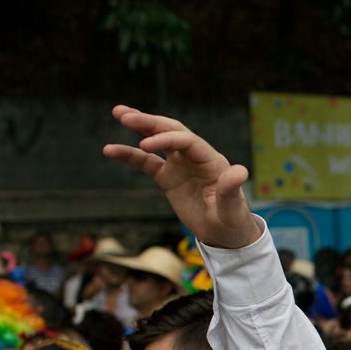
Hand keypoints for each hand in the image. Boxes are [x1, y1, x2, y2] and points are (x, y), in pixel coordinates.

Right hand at [103, 105, 260, 249]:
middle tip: (124, 114)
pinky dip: (130, 154)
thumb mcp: (231, 211)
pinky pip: (146, 161)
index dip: (166, 139)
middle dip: (150, 122)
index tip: (144, 145)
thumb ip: (231, 191)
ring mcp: (181, 166)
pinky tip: (110, 150)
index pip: (188, 142)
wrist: (225, 237)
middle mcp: (196, 158)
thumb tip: (240, 171)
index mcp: (212, 162)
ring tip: (117, 113)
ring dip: (140, 126)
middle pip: (172, 131)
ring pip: (158, 140)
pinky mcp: (168, 177)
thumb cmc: (233, 223)